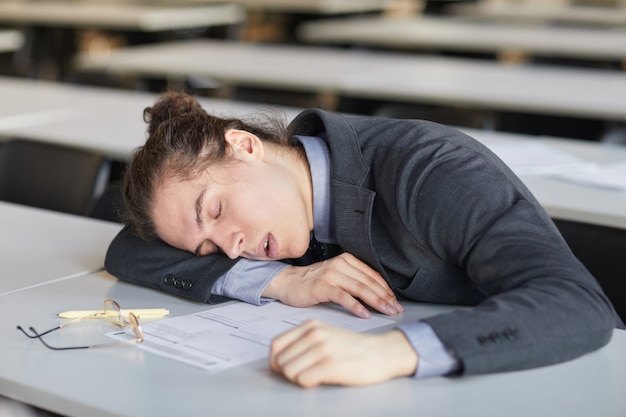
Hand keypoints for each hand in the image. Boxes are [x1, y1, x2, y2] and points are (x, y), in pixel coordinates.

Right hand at [263, 253, 402, 318]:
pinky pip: (343, 297)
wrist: (287, 283)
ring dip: (376, 302)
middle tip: (396, 309)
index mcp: (346, 260)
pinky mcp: (322, 286)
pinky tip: (365, 314)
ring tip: (386, 311)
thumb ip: (354, 281)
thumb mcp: (336, 276)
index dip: (386, 289)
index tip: (395, 301)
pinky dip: (356, 306)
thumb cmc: (312, 283)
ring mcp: (331, 275)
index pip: (372, 275)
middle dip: (385, 297)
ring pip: (360, 289)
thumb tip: (377, 295)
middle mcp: (340, 265)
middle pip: (369, 282)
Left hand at [270, 320, 417, 387]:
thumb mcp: (326, 335)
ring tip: (313, 376)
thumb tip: (279, 358)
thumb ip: (304, 341)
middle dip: (287, 372)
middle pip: (280, 361)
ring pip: (289, 371)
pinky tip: (320, 380)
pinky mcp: (331, 365)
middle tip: (302, 374)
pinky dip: (308, 384)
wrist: (382, 352)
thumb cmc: (354, 348)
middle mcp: (315, 334)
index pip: (276, 345)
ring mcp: (323, 349)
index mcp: (311, 326)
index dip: (276, 361)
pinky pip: (303, 380)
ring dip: (298, 379)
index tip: (285, 368)